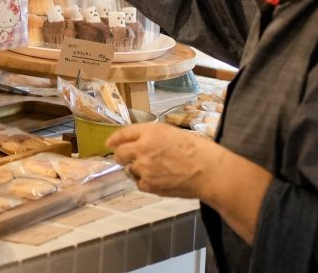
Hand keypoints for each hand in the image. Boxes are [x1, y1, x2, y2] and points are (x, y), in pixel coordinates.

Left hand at [106, 122, 222, 198]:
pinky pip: (139, 183)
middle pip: (119, 154)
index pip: (123, 134)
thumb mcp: (171, 132)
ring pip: (129, 170)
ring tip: (152, 169)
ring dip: (135, 169)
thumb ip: (151, 136)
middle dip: (120, 156)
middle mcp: (142, 148)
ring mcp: (144, 168)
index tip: (109, 143)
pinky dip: (144, 182)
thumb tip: (138, 141)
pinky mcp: (149, 185)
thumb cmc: (196, 148)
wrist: (207, 170)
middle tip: (125, 158)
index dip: (114, 139)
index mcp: (149, 132)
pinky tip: (157, 179)